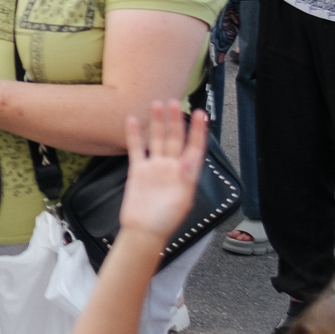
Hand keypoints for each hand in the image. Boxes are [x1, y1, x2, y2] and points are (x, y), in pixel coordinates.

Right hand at [118, 100, 208, 241]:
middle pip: (175, 138)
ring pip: (157, 139)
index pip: (195, 147)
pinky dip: (135, 135)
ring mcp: (155, 167)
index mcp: (186, 174)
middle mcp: (172, 167)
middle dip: (176, 120)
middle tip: (175, 102)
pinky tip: (133, 120)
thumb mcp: (183, 199)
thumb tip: (191, 159)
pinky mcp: (139, 171)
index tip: (201, 114)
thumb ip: (186, 177)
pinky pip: (137, 149)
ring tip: (157, 104)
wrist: (143, 232)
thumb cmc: (165, 220)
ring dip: (158, 122)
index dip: (198, 131)